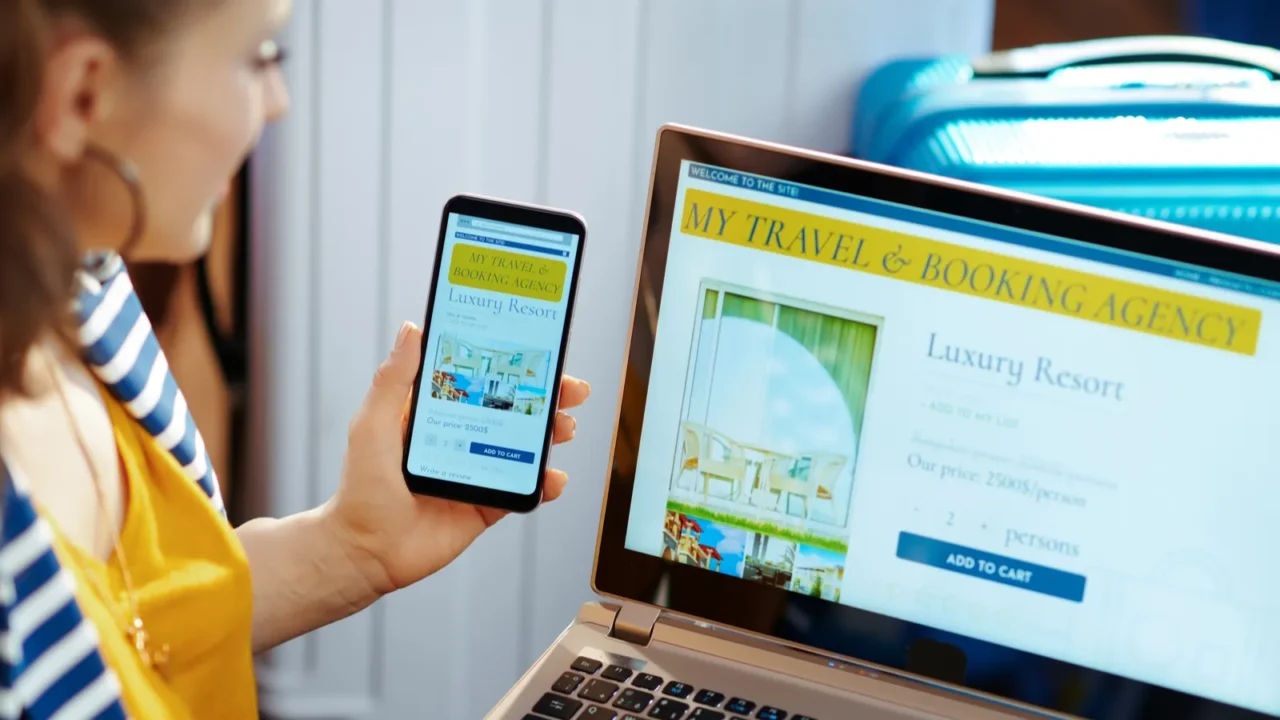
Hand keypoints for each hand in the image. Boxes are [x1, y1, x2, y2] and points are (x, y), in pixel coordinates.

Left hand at [324, 321, 590, 594]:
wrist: (365, 552)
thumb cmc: (360, 486)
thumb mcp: (373, 423)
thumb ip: (393, 379)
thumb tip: (411, 330)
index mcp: (436, 414)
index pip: (481, 380)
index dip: (512, 366)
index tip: (538, 351)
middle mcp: (461, 438)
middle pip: (512, 410)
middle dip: (546, 398)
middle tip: (570, 390)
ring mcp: (476, 471)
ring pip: (524, 446)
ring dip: (550, 435)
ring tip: (564, 428)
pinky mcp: (486, 505)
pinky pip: (522, 490)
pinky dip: (544, 484)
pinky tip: (553, 478)